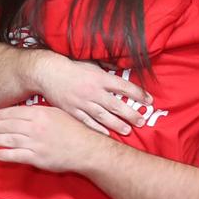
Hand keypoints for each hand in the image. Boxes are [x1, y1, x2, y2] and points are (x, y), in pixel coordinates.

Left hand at [0, 105, 104, 171]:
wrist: (86, 148)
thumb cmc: (73, 130)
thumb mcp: (57, 114)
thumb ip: (40, 112)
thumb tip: (24, 112)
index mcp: (40, 114)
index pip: (14, 113)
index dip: (0, 115)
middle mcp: (35, 127)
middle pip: (8, 125)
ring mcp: (35, 143)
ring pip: (9, 139)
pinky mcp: (37, 158)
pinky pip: (16, 155)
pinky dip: (4, 154)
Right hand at [31, 52, 150, 136]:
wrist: (48, 73)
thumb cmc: (72, 67)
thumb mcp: (92, 63)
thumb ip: (107, 69)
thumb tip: (121, 68)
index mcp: (100, 78)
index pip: (123, 86)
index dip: (138, 93)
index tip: (149, 100)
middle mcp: (93, 91)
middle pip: (116, 105)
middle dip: (130, 114)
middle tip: (141, 121)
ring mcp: (83, 103)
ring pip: (103, 116)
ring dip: (116, 124)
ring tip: (127, 131)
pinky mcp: (73, 111)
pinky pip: (87, 122)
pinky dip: (97, 129)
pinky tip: (106, 134)